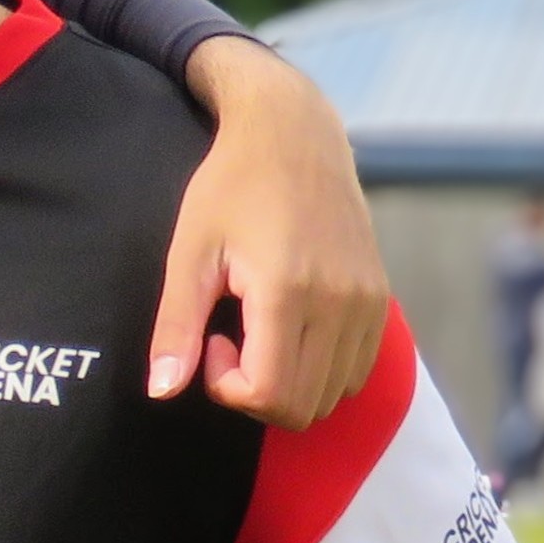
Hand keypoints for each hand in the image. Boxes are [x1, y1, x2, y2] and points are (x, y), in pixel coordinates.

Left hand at [149, 35, 385, 429]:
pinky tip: (290, 327)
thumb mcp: (189, 252)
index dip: (229, 389)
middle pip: (304, 408)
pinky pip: (357, 370)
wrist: (294, 134)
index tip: (212, 340)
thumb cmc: (231, 186)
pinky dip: (320, 371)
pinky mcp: (381, 299)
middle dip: (255, 393)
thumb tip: (162, 392)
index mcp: (289, 292)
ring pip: (333, 396)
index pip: (271, 395)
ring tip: (258, 330)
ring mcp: (368, 304)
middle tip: (229, 340)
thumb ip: (176, 326)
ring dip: (289, 384)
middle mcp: (340, 304)